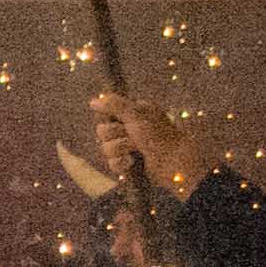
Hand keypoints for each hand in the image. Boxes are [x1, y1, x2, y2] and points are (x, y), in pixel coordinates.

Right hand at [88, 89, 218, 193]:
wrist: (172, 161)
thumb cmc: (158, 135)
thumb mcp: (136, 114)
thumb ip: (113, 105)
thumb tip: (93, 102)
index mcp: (131, 113)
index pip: (105, 113)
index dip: (109, 118)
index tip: (120, 120)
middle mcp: (128, 128)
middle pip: (101, 131)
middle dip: (116, 134)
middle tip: (132, 135)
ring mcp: (127, 147)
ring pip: (105, 149)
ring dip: (120, 149)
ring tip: (136, 150)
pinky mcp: (128, 164)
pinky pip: (111, 164)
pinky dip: (122, 163)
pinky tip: (133, 162)